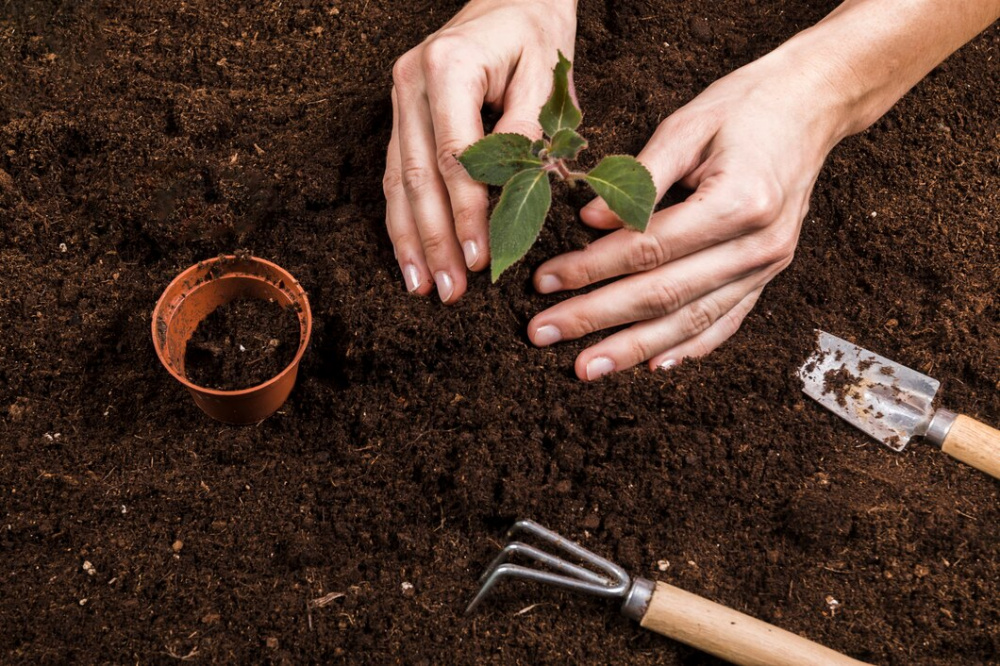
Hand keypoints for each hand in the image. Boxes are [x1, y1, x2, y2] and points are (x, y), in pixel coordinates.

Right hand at [384, 0, 576, 302]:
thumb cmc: (536, 32)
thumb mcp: (547, 73)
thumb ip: (529, 130)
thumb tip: (517, 194)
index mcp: (449, 66)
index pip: (455, 156)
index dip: (467, 213)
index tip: (483, 259)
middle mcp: (412, 83)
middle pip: (418, 176)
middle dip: (435, 240)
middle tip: (450, 291)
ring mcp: (400, 100)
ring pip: (398, 181)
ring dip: (411, 239)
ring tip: (424, 287)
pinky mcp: (400, 116)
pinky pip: (395, 174)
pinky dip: (403, 219)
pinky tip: (411, 256)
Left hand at [526, 52, 844, 380]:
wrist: (815, 103)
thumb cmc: (747, 105)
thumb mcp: (687, 125)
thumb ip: (639, 178)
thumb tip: (588, 221)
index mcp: (738, 203)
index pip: (647, 249)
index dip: (591, 268)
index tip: (544, 281)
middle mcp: (758, 245)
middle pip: (663, 295)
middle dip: (596, 319)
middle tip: (543, 333)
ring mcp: (768, 266)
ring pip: (691, 320)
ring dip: (634, 348)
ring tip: (586, 368)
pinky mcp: (769, 274)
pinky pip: (726, 321)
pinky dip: (689, 347)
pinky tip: (653, 366)